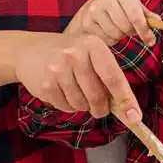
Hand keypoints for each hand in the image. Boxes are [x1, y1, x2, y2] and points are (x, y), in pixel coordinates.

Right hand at [15, 32, 141, 121]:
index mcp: (93, 45)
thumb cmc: (68, 55)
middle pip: (97, 96)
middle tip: (99, 109)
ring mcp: (59, 69)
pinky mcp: (46, 84)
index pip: (113, 77)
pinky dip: (67, 105)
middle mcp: (76, 55)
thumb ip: (107, 76)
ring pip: (81, 104)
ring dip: (82, 105)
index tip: (135, 117)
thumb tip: (127, 108)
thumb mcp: (89, 54)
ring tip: (74, 90)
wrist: (28, 50)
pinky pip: (65, 107)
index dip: (126, 100)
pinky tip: (61, 90)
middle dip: (101, 109)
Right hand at [65, 0, 155, 45]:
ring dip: (120, 36)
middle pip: (126, 28)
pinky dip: (110, 39)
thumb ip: (146, 14)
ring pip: (116, 35)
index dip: (144, 31)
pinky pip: (105, 40)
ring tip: (117, 27)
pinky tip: (107, 31)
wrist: (91, 7)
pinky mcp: (86, 23)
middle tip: (128, 28)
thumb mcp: (132, 5)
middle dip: (131, 32)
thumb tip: (158, 21)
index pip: (135, 16)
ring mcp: (94, 11)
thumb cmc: (118, 7)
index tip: (151, 41)